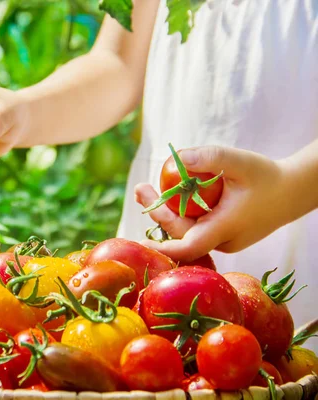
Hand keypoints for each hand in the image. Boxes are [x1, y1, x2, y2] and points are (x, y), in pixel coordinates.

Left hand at [134, 146, 295, 260]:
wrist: (292, 191)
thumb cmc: (267, 176)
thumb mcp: (239, 160)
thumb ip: (209, 157)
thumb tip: (178, 158)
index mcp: (227, 227)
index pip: (190, 246)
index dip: (164, 248)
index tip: (141, 240)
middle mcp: (223, 240)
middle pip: (181, 234)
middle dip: (156, 212)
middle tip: (139, 189)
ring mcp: (223, 241)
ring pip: (186, 231)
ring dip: (164, 212)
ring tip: (144, 189)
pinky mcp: (222, 236)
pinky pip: (195, 228)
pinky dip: (179, 213)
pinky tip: (166, 195)